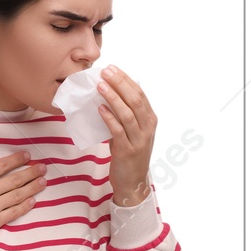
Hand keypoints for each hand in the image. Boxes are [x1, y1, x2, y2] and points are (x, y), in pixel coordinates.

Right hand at [0, 135, 44, 250]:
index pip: (1, 166)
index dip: (16, 160)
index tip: (27, 155)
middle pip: (14, 179)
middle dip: (31, 172)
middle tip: (43, 167)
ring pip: (17, 195)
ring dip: (32, 187)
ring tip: (44, 181)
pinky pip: (13, 213)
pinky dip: (24, 206)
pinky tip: (33, 201)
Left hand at [96, 66, 156, 205]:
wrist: (133, 182)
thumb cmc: (130, 154)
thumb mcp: (133, 132)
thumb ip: (126, 115)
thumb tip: (111, 95)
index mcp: (151, 119)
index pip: (140, 93)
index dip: (126, 80)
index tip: (113, 68)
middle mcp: (148, 127)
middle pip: (135, 100)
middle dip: (120, 83)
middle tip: (105, 71)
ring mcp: (139, 139)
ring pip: (127, 113)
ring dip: (113, 97)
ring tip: (100, 86)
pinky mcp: (127, 150)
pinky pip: (117, 131)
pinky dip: (109, 118)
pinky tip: (100, 108)